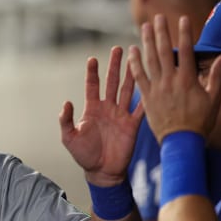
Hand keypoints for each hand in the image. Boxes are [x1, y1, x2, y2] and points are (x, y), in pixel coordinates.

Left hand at [60, 46, 143, 185]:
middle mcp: (107, 108)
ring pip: (128, 90)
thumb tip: (66, 102)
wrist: (102, 172)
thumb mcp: (70, 137)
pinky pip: (141, 109)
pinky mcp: (133, 125)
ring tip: (138, 59)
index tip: (92, 58)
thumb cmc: (83, 155)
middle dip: (115, 66)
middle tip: (119, 49)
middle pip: (112, 82)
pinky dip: (147, 97)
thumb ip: (66, 120)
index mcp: (92, 109)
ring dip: (132, 75)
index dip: (92, 73)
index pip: (92, 86)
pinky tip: (154, 83)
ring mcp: (121, 115)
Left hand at [128, 15, 220, 142]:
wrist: (181, 142)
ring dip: (146, 43)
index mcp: (188, 80)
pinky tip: (131, 51)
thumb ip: (218, 76)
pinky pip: (138, 77)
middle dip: (161, 33)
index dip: (184, 33)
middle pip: (163, 52)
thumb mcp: (214, 99)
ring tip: (144, 27)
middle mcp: (170, 82)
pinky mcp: (146, 98)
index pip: (185, 51)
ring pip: (149, 61)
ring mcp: (156, 89)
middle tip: (158, 17)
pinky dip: (134, 63)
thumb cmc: (200, 122)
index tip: (182, 18)